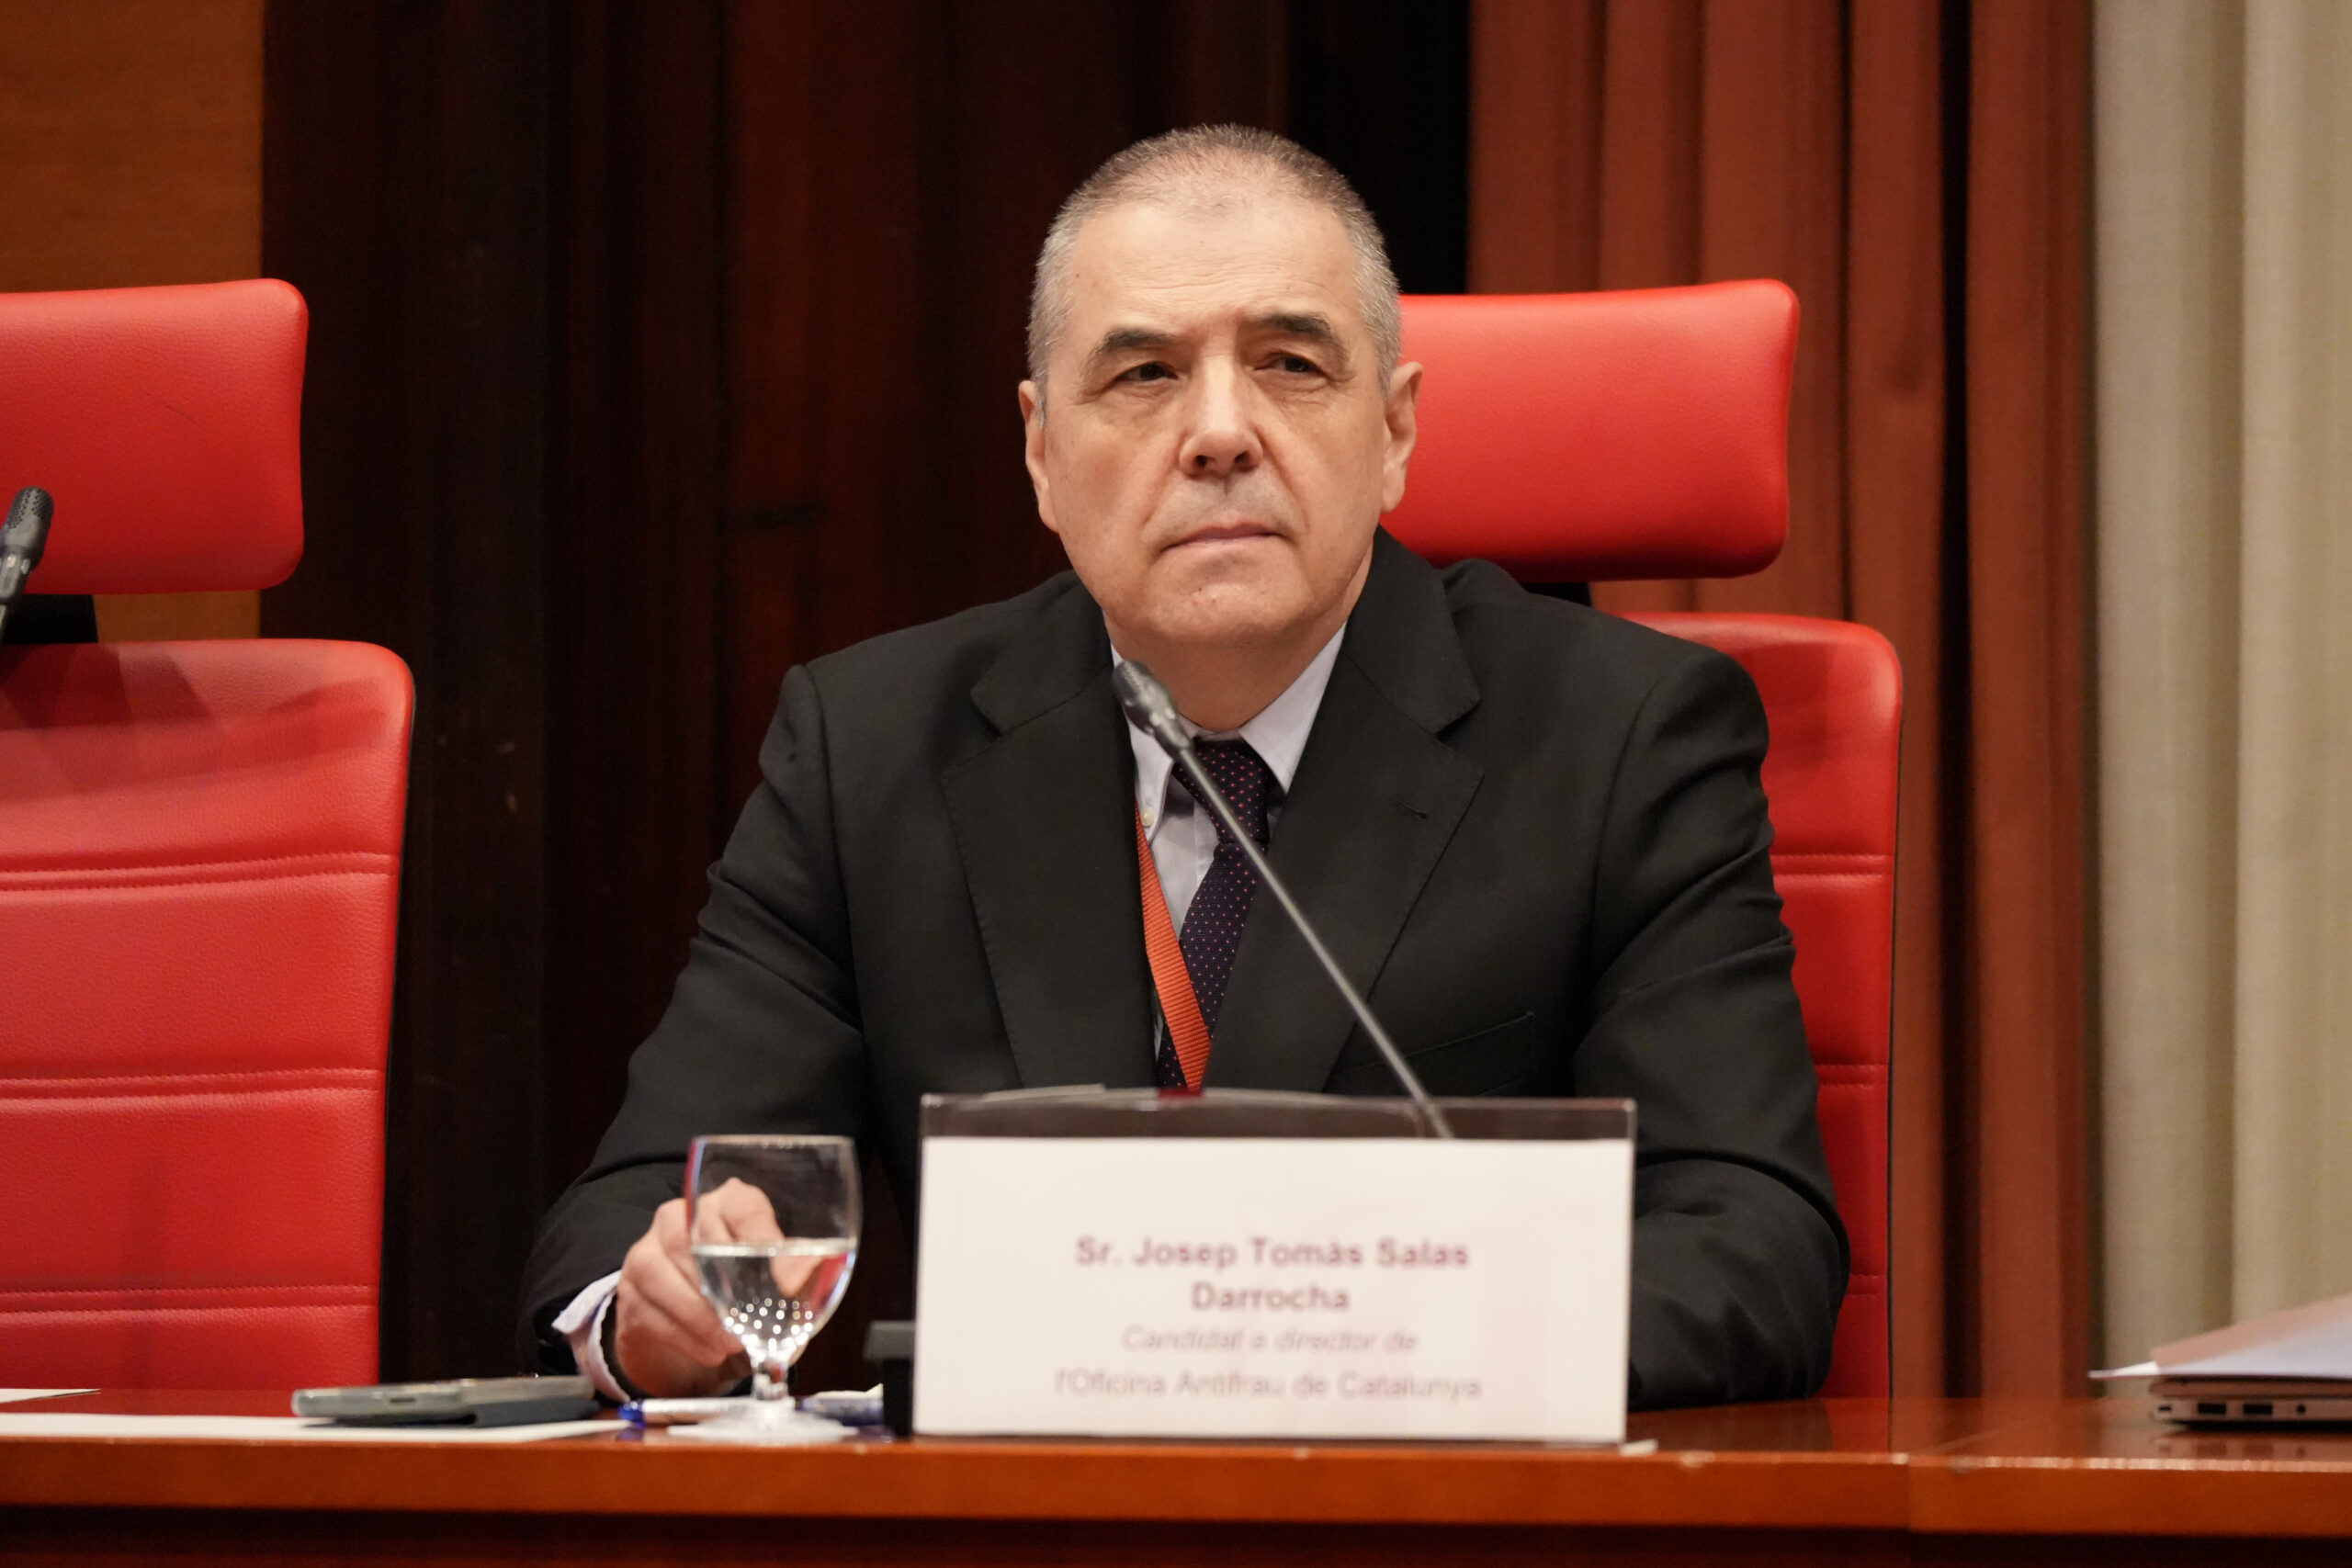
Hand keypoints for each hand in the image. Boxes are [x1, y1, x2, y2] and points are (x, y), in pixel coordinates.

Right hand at [609, 1178, 778, 1396]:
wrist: (688, 1326)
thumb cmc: (739, 1291)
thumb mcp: (772, 1278)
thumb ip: (793, 1274)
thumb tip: (803, 1278)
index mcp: (726, 1203)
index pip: (741, 1205)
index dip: (762, 1237)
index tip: (784, 1277)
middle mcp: (680, 1216)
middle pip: (693, 1239)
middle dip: (723, 1286)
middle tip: (751, 1323)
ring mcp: (647, 1250)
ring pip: (661, 1271)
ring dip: (699, 1315)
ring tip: (729, 1344)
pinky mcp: (629, 1291)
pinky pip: (649, 1310)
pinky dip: (683, 1336)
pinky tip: (709, 1351)